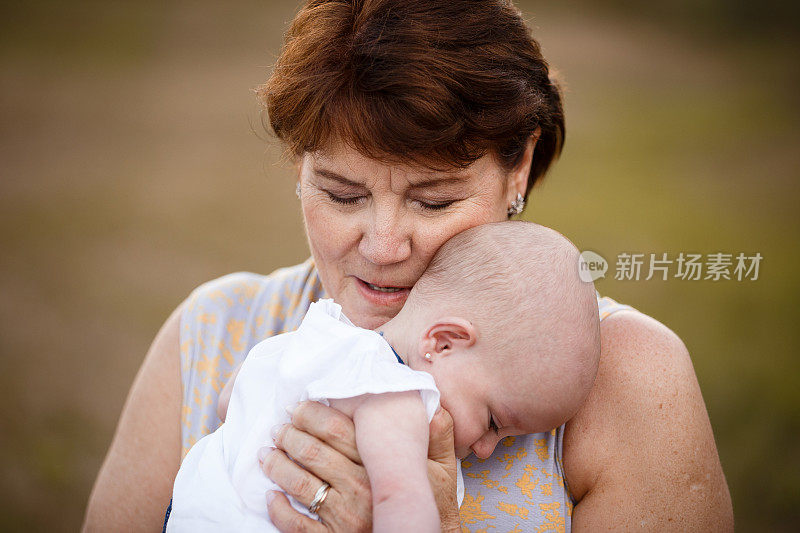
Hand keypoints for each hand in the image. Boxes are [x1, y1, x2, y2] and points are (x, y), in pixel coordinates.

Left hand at [262, 401, 460, 531]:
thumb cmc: (430, 512)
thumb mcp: (443, 475)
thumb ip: (438, 439)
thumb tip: (435, 407)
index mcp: (379, 466)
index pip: (337, 429)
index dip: (312, 414)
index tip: (298, 406)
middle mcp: (359, 488)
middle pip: (312, 451)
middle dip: (289, 435)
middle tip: (279, 427)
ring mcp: (343, 517)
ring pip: (298, 483)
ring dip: (277, 465)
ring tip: (267, 454)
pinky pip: (295, 524)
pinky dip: (278, 508)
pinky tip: (271, 496)